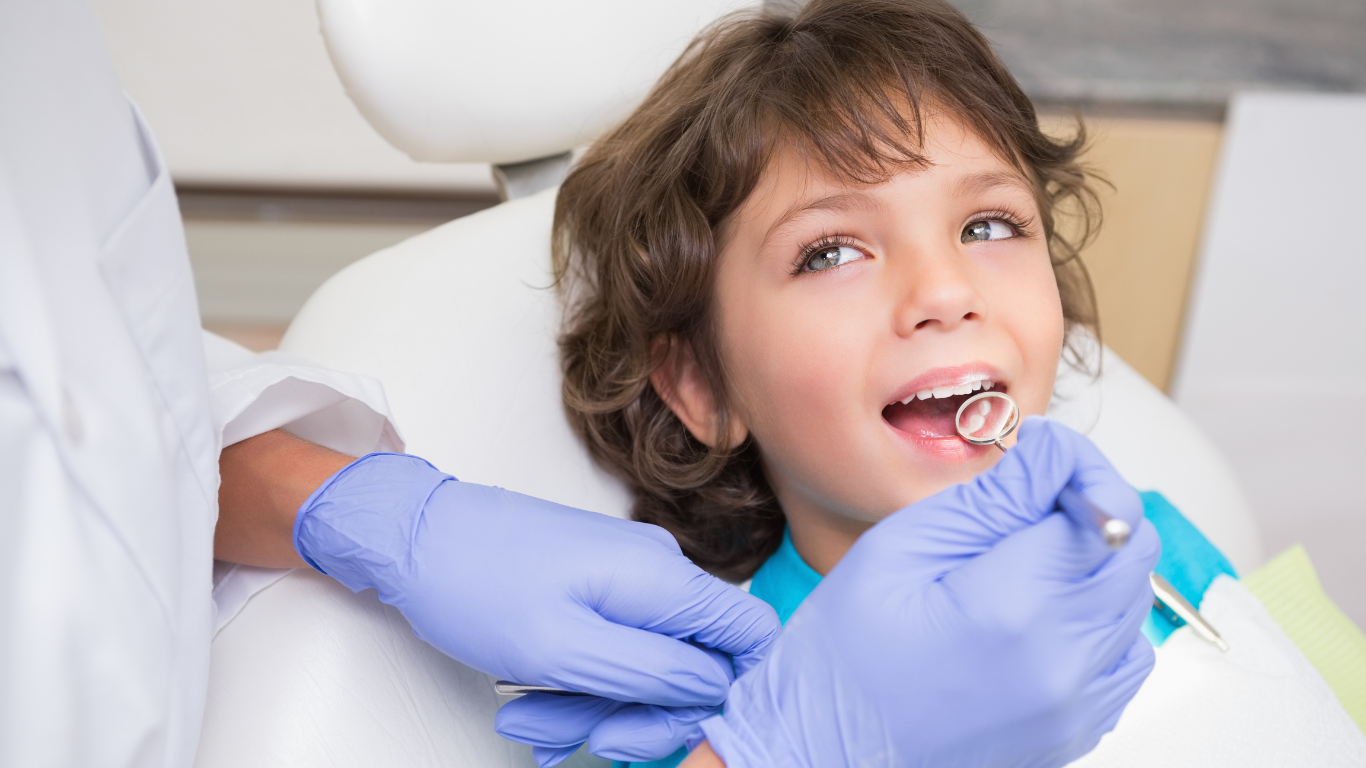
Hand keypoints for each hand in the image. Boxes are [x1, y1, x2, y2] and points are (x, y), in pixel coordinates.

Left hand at [292, 453, 779, 766]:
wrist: (412, 537)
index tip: (678, 725)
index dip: (729, 690)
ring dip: (593, 708)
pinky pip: (609, 651)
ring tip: (530, 720)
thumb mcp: (565, 650)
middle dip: (640, 714)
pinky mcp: (595, 588)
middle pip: (693, 666)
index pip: (750, 634)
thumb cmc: (474, 581)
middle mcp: (655, 573)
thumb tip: (714, 687)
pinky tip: (533, 707)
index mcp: (662, 579)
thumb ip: (652, 672)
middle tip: (589, 738)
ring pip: (643, 666)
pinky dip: (576, 686)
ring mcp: (625, 580)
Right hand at [697, 417, 1160, 767]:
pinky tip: (1038, 612)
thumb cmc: (842, 660)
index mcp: (1014, 608)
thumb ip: (991, 498)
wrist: (824, 752)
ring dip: (1094, 564)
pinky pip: (1123, 657)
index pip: (1099, 508)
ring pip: (1133, 602)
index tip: (1041, 460)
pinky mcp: (1075, 731)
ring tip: (1023, 561)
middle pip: (1131, 552)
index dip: (1075, 468)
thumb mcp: (900, 548)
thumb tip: (1052, 452)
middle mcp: (1061, 664)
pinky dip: (1096, 620)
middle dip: (1090, 508)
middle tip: (1029, 500)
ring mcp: (1075, 707)